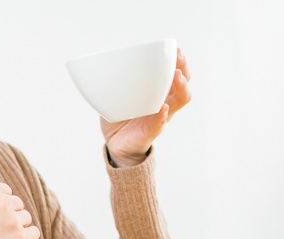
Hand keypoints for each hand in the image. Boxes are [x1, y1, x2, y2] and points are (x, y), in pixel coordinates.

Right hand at [0, 178, 40, 238]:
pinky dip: (28, 236)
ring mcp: (13, 219)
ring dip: (18, 225)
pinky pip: (34, 232)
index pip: (5, 190)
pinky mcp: (20, 237)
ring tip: (1, 237)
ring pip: (26, 217)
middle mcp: (2, 201)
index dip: (0, 203)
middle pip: (17, 203)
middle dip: (9, 214)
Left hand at [101, 47, 191, 167]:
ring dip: (181, 88)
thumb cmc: (120, 116)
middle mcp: (165, 103)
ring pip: (180, 101)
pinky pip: (160, 123)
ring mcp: (161, 117)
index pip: (175, 75)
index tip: (176, 49)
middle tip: (178, 57)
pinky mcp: (151, 131)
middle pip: (183, 84)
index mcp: (159, 93)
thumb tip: (100, 62)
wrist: (116, 143)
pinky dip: (161, 116)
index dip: (179, 62)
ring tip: (176, 76)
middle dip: (183, 69)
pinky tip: (162, 108)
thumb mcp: (117, 95)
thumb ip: (114, 81)